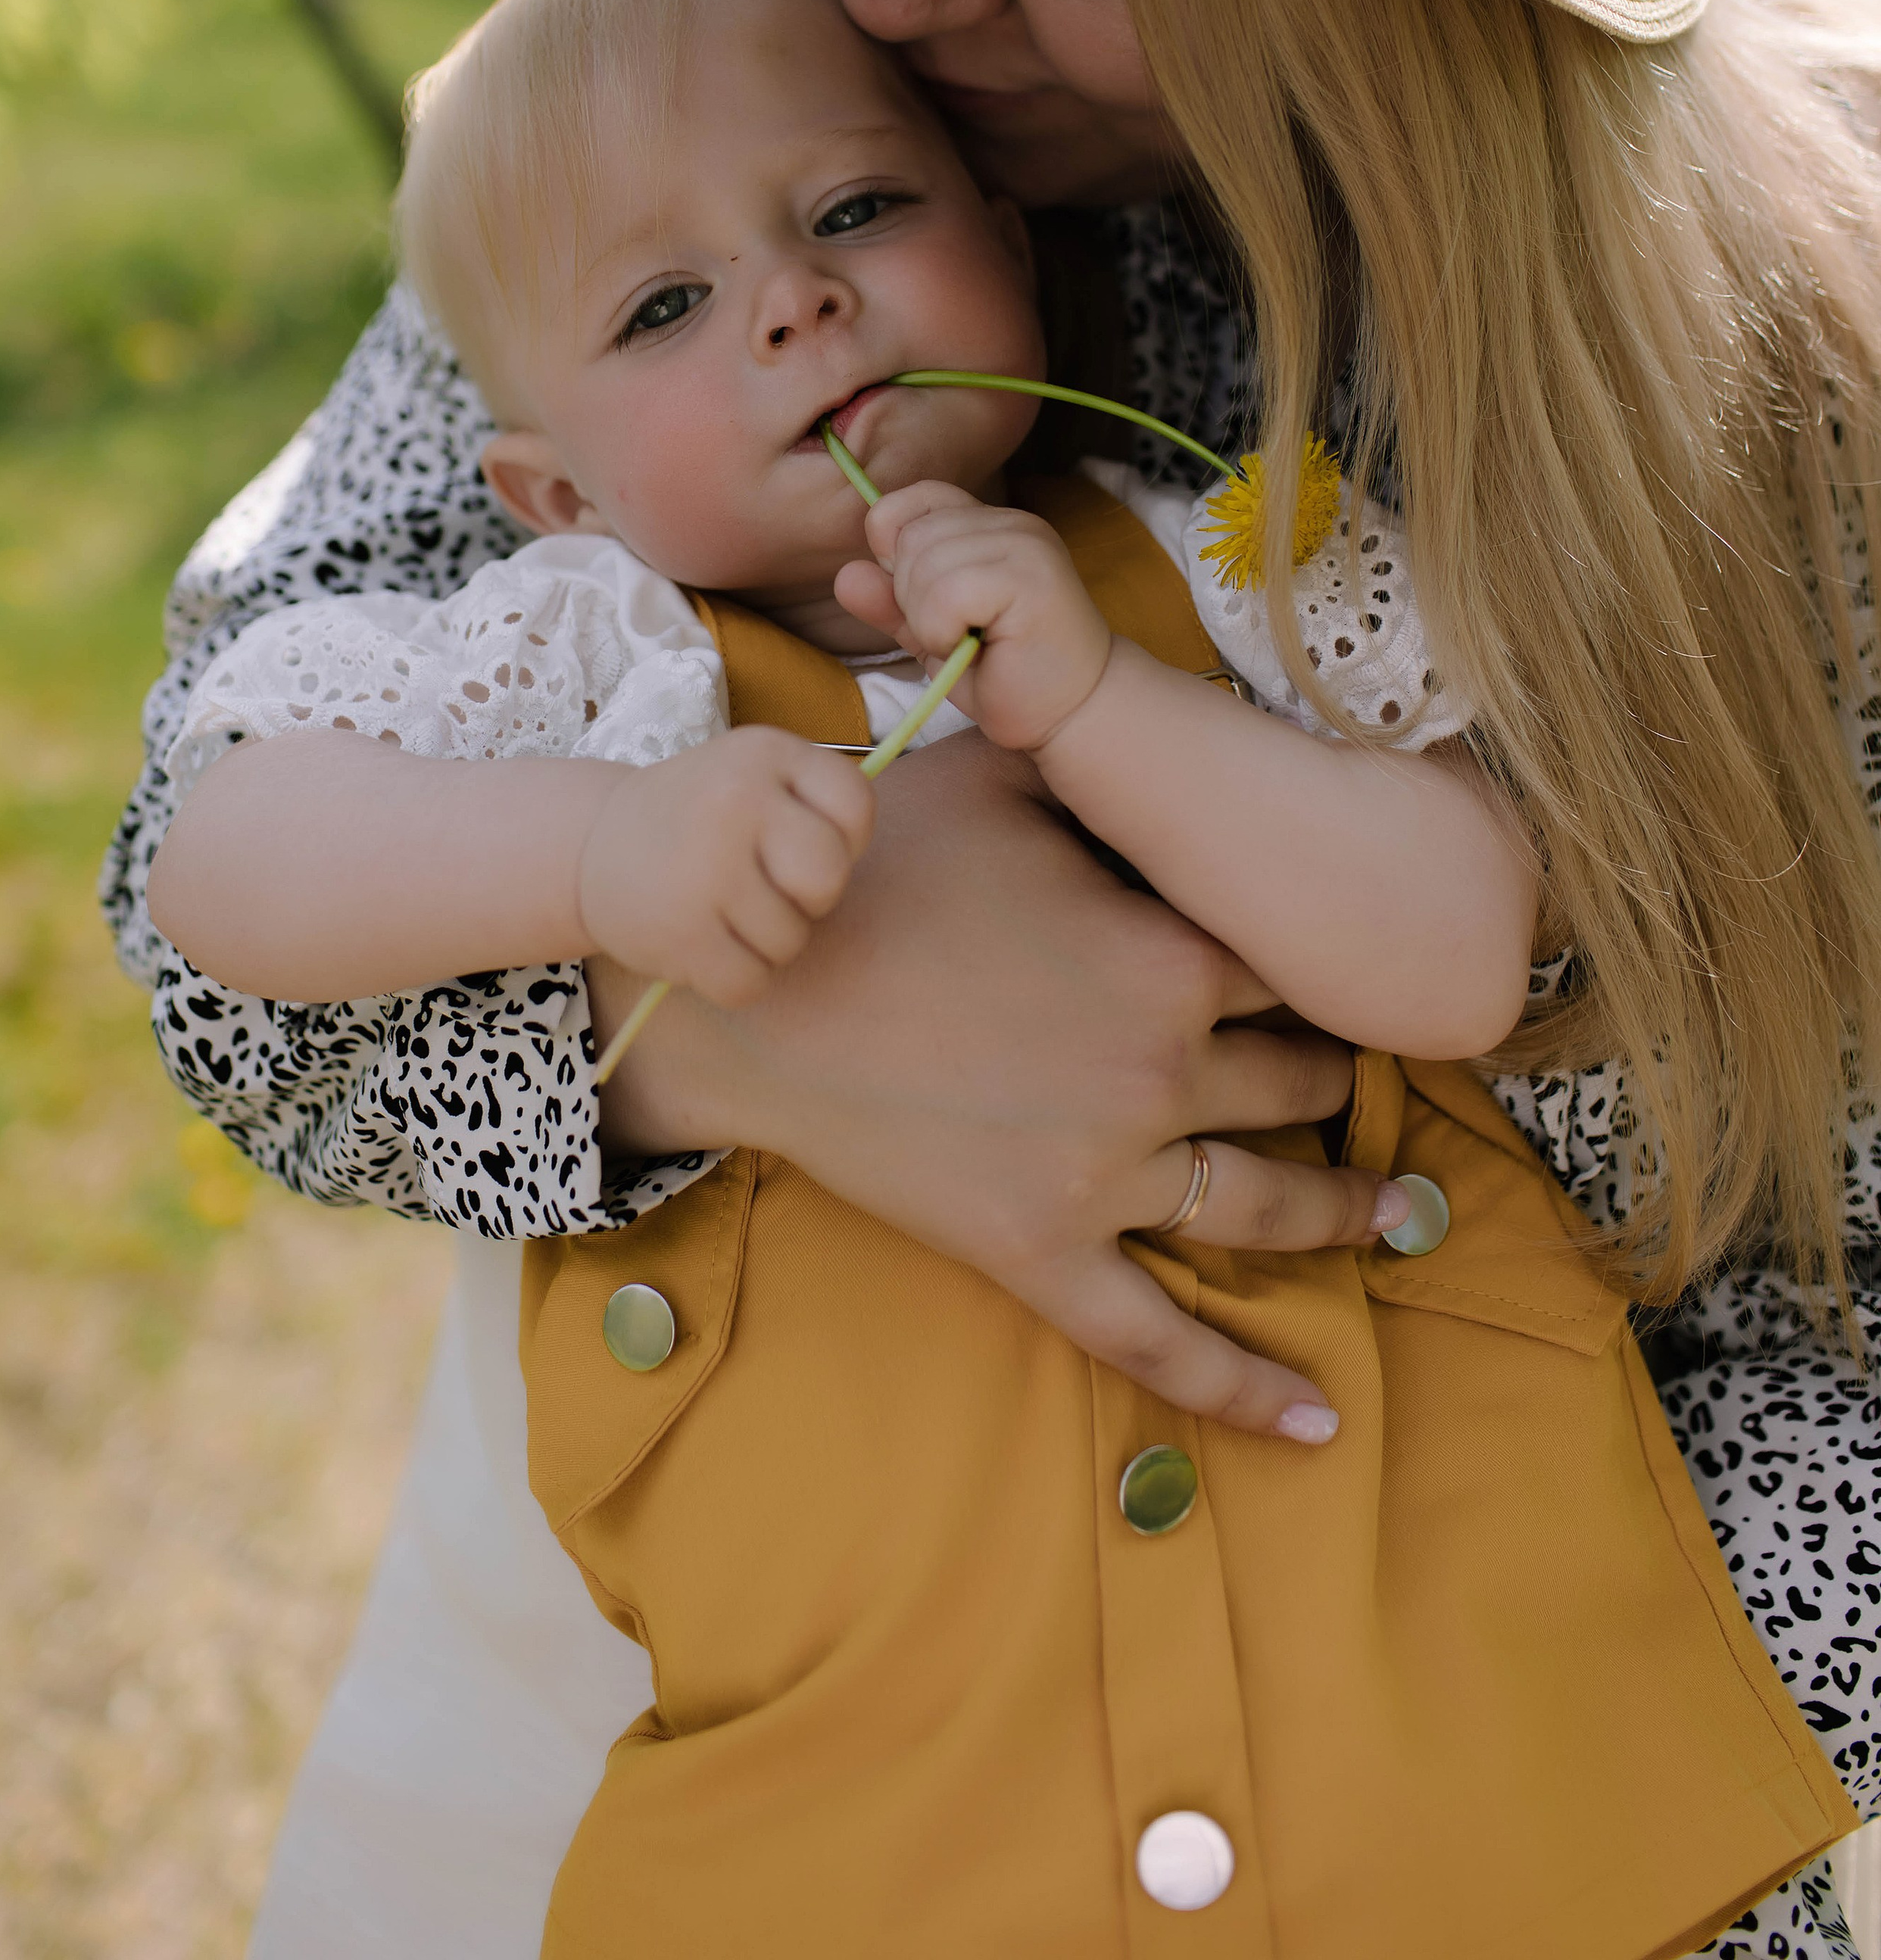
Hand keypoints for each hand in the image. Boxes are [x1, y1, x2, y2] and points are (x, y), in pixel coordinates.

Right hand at [576, 727, 874, 1007]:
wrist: (592, 848)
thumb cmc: (699, 818)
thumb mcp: (753, 777)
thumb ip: (813, 805)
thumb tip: (850, 862)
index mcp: (766, 752)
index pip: (856, 807)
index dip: (843, 841)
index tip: (800, 844)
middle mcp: (736, 799)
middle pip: (828, 878)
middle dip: (809, 898)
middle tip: (769, 887)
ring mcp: (706, 866)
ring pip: (790, 940)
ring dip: (766, 941)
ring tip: (723, 910)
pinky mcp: (680, 931)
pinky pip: (751, 982)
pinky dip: (735, 977)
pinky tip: (705, 943)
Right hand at [594, 730, 1399, 1440]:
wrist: (752, 996)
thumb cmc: (872, 868)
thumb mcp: (1000, 779)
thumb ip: (1103, 765)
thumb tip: (1171, 727)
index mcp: (1168, 955)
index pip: (1299, 966)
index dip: (1327, 963)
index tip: (1353, 964)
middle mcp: (1161, 1073)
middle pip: (1299, 1081)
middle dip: (1334, 1075)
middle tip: (1364, 1075)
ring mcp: (1108, 1175)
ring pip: (1266, 1203)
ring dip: (1345, 1208)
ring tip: (1397, 1211)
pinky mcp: (1043, 1254)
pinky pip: (1161, 1339)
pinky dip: (1246, 1388)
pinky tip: (1321, 1423)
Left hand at [838, 481, 1112, 752]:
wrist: (1072, 714)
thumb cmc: (1005, 675)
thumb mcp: (931, 635)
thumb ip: (890, 603)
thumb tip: (845, 575)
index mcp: (986, 524)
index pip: (908, 502)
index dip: (894, 549)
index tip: (921, 598)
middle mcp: (1009, 522)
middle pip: (908, 537)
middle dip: (911, 598)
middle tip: (958, 634)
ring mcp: (1024, 544)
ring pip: (923, 565)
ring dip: (929, 621)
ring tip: (972, 643)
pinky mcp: (1030, 576)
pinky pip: (945, 593)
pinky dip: (944, 632)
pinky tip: (979, 650)